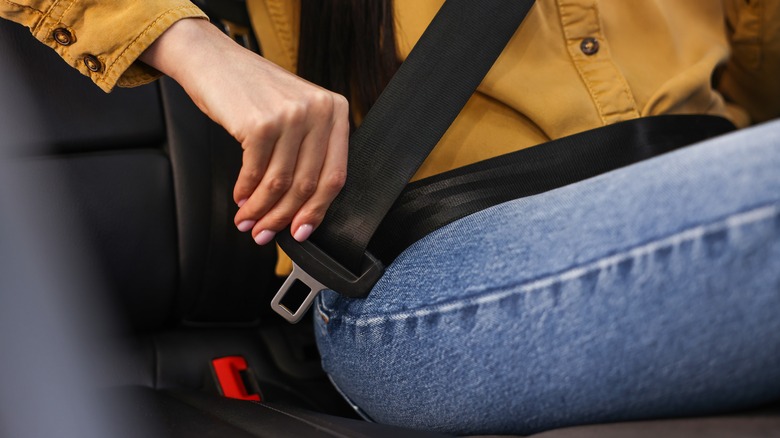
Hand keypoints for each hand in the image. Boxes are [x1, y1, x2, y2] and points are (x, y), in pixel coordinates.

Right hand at [140, 18, 348, 243]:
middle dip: (283, 217)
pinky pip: (255, 173)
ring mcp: (291, 115)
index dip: (317, 211)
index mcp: (336, 111)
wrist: (213, 59)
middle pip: (307, 184)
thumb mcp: (296, 112)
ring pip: (280, 183)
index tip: (302, 232)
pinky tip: (240, 199)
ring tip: (248, 222)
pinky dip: (246, 193)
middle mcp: (319, 111)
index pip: (335, 175)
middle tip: (266, 234)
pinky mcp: (260, 122)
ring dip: (261, 210)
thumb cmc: (253, 90)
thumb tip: (302, 209)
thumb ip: (308, 149)